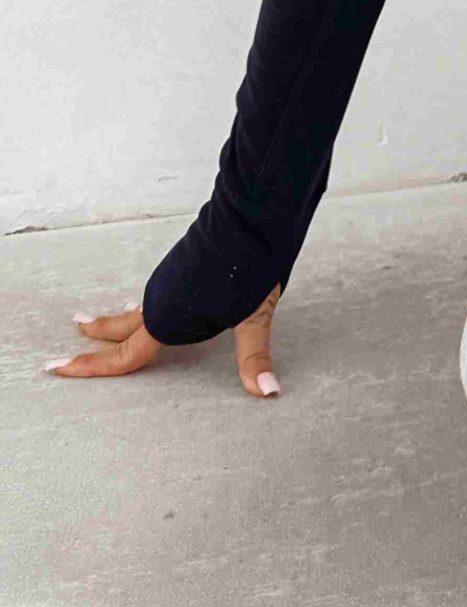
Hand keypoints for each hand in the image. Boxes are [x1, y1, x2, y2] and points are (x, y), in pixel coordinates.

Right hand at [47, 282, 285, 397]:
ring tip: (98, 325)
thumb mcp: (255, 317)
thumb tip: (268, 394)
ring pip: (138, 309)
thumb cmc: (252, 265)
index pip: (126, 355)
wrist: (251, 211)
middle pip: (122, 328)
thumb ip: (253, 358)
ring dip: (117, 320)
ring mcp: (171, 279)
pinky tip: (147, 301)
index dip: (92, 366)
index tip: (58, 368)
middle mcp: (163, 299)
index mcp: (169, 320)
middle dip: (96, 340)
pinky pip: (154, 292)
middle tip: (68, 348)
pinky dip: (142, 305)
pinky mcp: (183, 263)